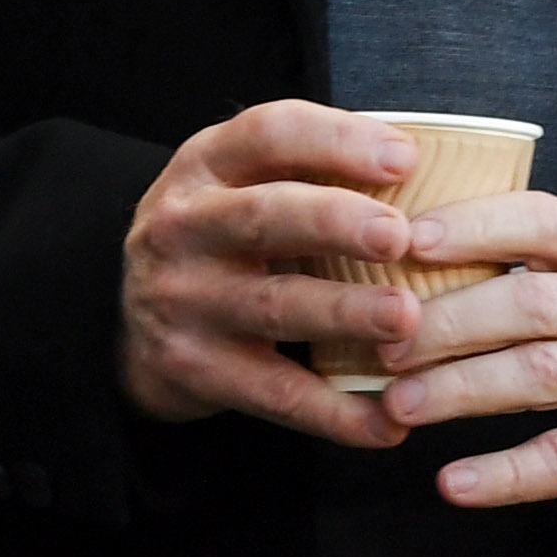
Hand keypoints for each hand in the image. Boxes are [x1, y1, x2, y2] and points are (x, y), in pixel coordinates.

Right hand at [119, 100, 421, 448]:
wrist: (129, 319)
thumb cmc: (223, 236)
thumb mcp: (241, 182)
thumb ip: (311, 169)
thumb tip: (428, 170)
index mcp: (206, 164)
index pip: (268, 134)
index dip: (336, 140)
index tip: (405, 158)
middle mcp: (184, 226)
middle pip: (263, 216)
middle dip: (336, 223)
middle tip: (400, 236)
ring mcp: (183, 301)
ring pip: (273, 307)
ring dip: (344, 313)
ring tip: (407, 319)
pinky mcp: (195, 370)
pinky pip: (275, 394)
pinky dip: (335, 413)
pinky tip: (390, 422)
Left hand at [369, 191, 556, 509]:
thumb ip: (533, 260)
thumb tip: (412, 252)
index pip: (542, 222)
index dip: (474, 227)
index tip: (411, 240)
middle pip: (528, 305)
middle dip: (446, 323)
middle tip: (386, 343)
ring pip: (539, 375)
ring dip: (460, 388)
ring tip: (399, 403)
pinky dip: (503, 475)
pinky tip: (452, 483)